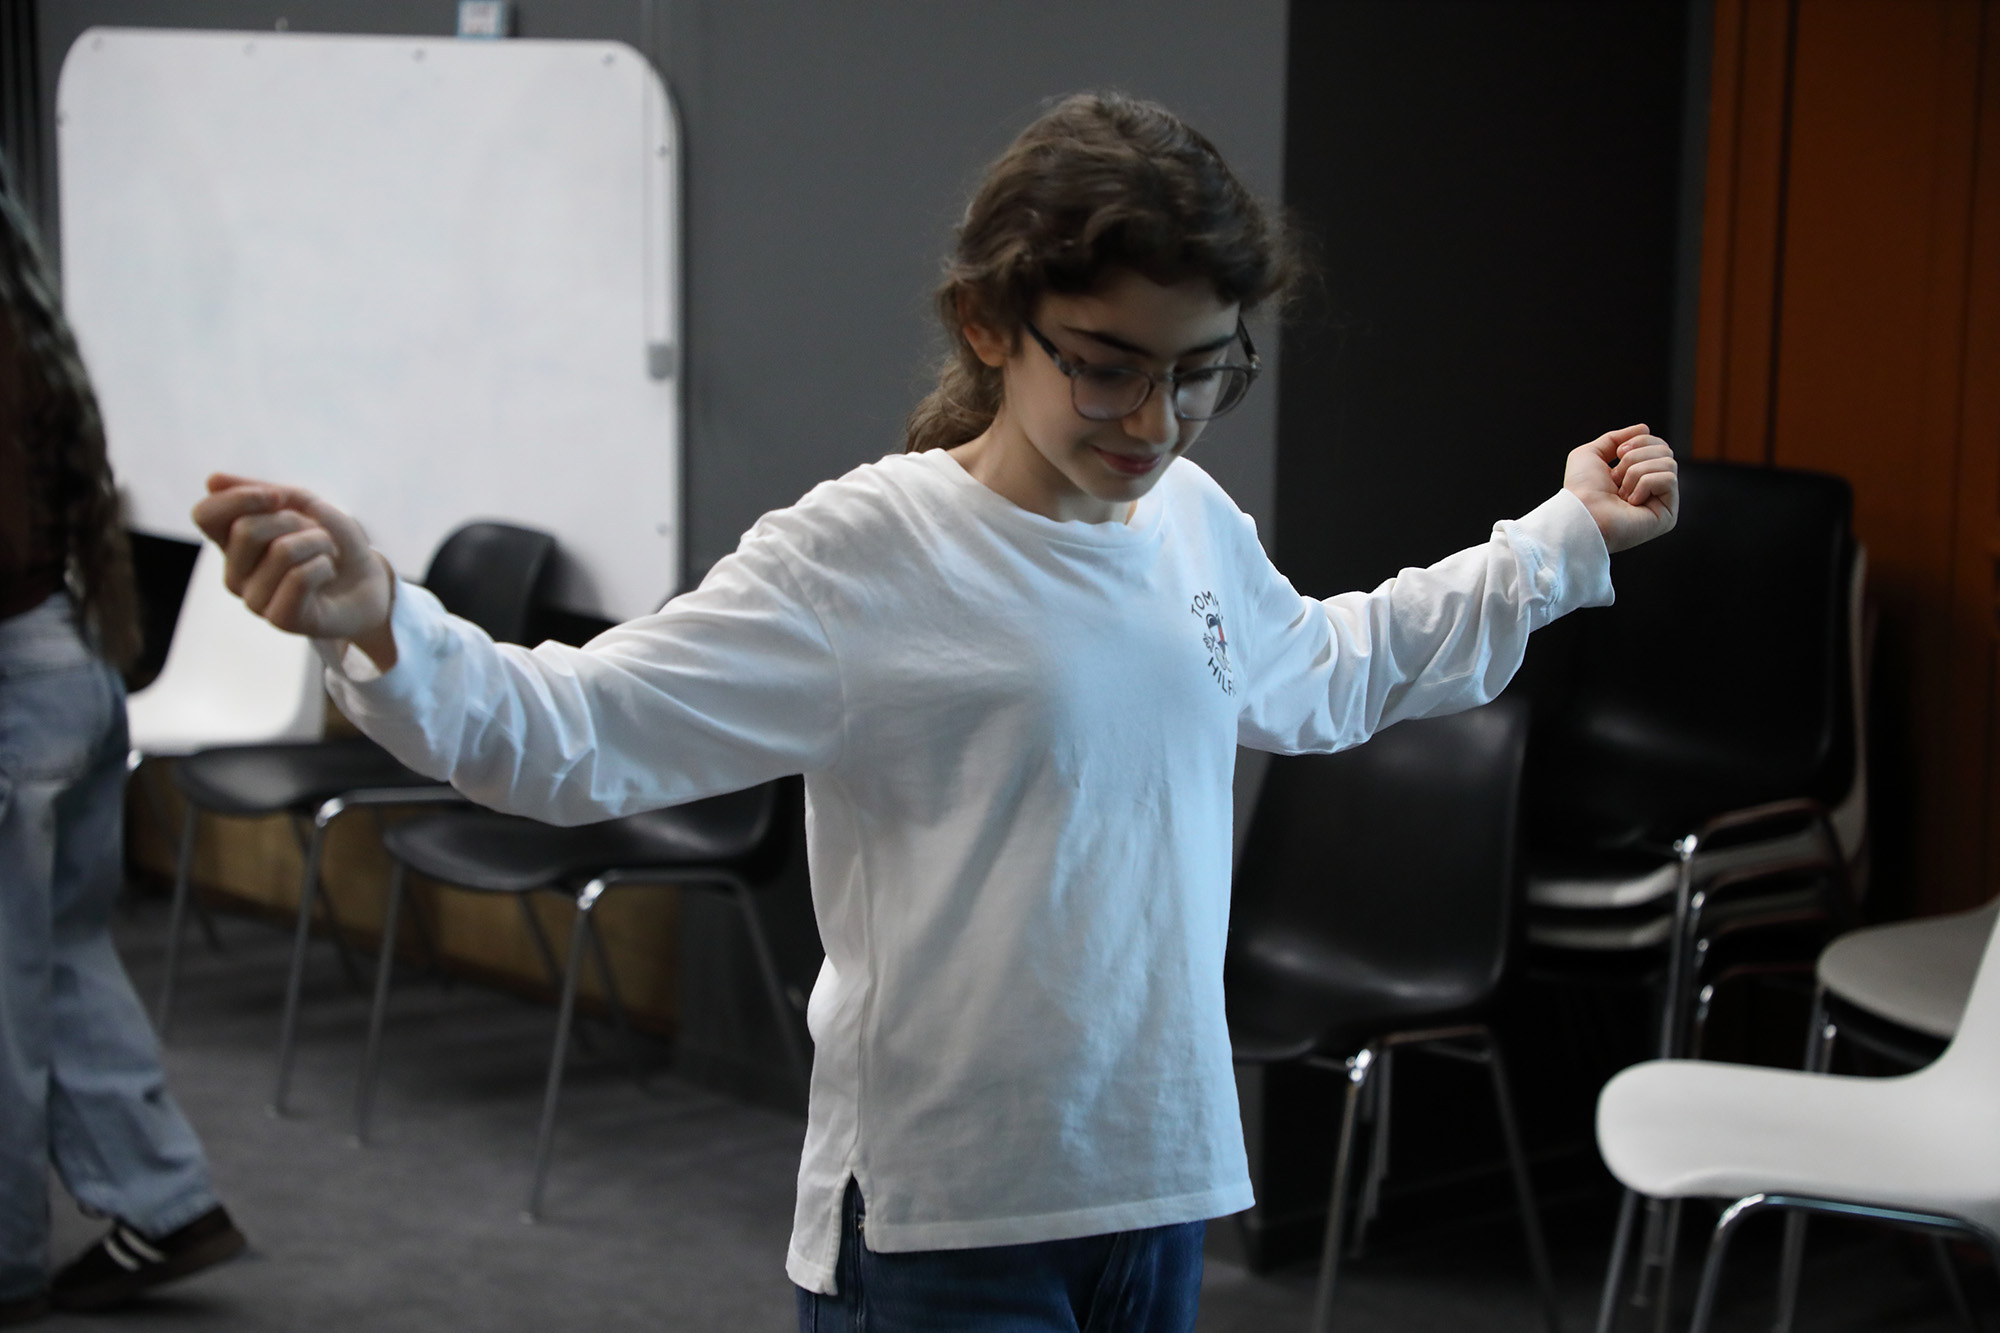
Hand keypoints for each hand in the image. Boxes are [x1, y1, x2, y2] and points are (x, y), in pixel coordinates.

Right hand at [190, 474, 398, 667]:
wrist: (370, 582)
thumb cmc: (333, 542)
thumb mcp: (303, 504)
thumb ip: (260, 491)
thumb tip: (212, 480)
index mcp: (231, 544)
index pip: (205, 515)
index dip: (239, 497)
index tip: (278, 496)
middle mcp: (234, 574)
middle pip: (246, 529)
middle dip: (294, 520)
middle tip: (316, 533)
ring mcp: (254, 600)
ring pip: (281, 551)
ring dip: (318, 542)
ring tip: (326, 553)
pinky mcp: (280, 620)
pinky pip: (300, 577)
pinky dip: (324, 565)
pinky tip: (327, 574)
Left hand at [1564, 424, 1678, 553]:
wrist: (1580, 513)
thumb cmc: (1581, 488)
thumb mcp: (1591, 453)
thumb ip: (1616, 438)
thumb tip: (1645, 428)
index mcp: (1638, 476)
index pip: (1658, 445)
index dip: (1639, 441)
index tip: (1618, 454)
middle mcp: (1652, 489)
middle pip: (1665, 450)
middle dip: (1636, 457)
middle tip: (1616, 476)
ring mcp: (1661, 503)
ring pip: (1669, 462)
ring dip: (1636, 472)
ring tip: (1621, 492)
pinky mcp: (1668, 515)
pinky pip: (1669, 479)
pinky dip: (1645, 484)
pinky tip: (1631, 502)